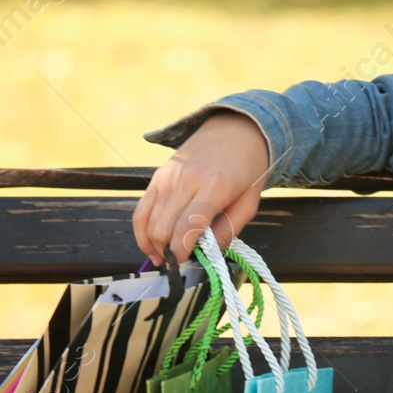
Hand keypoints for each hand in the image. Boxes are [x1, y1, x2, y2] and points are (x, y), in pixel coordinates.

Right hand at [132, 109, 270, 264]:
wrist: (237, 129)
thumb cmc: (248, 168)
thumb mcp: (250, 201)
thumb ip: (229, 229)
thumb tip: (206, 253)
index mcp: (215, 186)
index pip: (186, 227)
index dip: (181, 251)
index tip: (183, 263)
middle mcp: (187, 180)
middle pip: (163, 228)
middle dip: (166, 252)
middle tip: (175, 263)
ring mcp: (168, 177)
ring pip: (148, 221)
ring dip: (152, 245)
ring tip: (162, 258)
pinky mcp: (158, 176)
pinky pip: (141, 209)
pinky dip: (142, 230)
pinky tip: (151, 244)